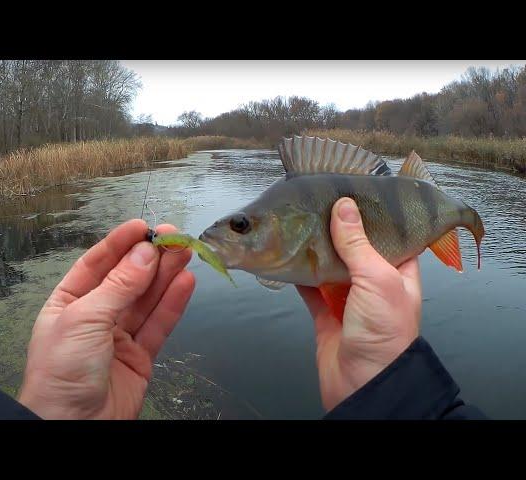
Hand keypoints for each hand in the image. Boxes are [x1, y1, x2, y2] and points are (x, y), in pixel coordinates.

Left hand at [17, 219, 194, 418]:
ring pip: (147, 299)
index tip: (143, 226)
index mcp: (69, 302)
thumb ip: (119, 286)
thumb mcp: (85, 319)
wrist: (72, 427)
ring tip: (185, 252)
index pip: (97, 263)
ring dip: (166, 275)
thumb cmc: (60, 374)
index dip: (121, 243)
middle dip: (150, 257)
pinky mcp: (140, 356)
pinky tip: (185, 283)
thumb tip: (144, 254)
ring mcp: (119, 336)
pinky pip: (158, 324)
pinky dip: (173, 304)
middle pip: (128, 279)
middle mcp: (95, 316)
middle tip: (173, 237)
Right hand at [297, 198, 421, 411]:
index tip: (356, 192)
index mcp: (398, 272)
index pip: (390, 235)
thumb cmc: (385, 333)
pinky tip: (287, 256)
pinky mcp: (325, 312)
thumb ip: (358, 244)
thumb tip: (343, 207)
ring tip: (300, 222)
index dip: (375, 215)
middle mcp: (374, 282)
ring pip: (329, 265)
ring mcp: (348, 297)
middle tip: (320, 203)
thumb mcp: (378, 279)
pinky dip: (297, 274)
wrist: (363, 385)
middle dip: (338, 229)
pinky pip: (309, 287)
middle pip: (355, 248)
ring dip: (315, 249)